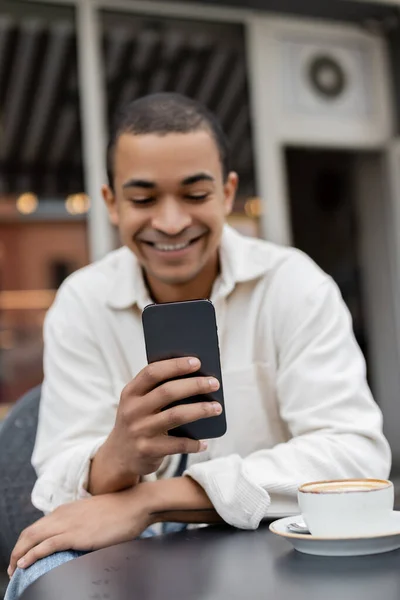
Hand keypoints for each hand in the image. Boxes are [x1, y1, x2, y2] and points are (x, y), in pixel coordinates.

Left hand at [8, 486, 150, 577]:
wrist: (135, 504)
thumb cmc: (121, 511)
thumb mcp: (95, 515)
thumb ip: (82, 522)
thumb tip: (80, 535)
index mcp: (67, 509)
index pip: (38, 526)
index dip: (27, 542)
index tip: (24, 555)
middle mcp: (63, 514)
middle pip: (30, 531)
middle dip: (17, 549)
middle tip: (13, 566)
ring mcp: (68, 523)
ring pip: (33, 537)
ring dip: (19, 554)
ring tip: (14, 569)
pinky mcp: (75, 534)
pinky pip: (46, 545)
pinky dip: (31, 555)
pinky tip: (25, 564)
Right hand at [89, 357, 221, 493]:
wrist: (118, 456)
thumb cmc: (138, 421)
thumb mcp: (138, 403)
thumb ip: (157, 389)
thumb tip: (196, 377)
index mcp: (130, 392)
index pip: (152, 372)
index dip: (175, 365)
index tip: (197, 362)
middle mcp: (133, 410)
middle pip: (167, 392)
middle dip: (194, 385)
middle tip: (214, 383)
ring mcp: (139, 431)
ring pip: (176, 415)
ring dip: (200, 410)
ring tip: (217, 408)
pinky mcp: (147, 450)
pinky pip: (177, 444)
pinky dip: (193, 443)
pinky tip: (204, 442)